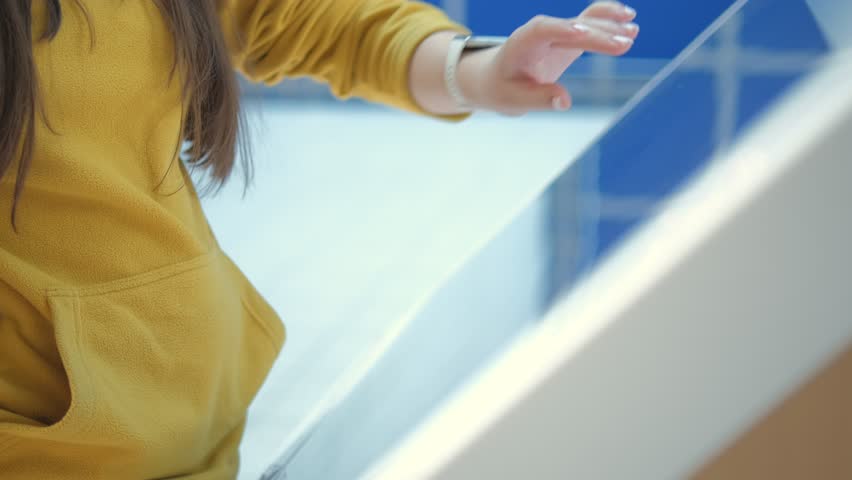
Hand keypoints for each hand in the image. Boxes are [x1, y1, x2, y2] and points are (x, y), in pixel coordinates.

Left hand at [458, 1, 639, 114]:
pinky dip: (608, 19)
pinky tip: (629, 20)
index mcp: (522, 43)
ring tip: (632, 32)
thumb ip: (539, 99)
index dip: (563, 30)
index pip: (543, 30)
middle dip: (597, 34)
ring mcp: (556, 30)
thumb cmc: (502, 89)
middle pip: (571, 26)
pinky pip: (590, 21)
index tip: (584, 34)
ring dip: (608, 25)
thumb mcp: (514, 100)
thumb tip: (565, 102)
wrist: (494, 77)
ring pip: (584, 21)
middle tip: (624, 44)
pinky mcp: (568, 35)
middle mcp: (540, 31)